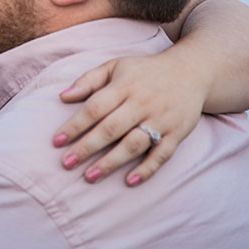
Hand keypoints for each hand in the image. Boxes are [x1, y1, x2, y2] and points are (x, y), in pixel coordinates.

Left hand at [52, 53, 205, 185]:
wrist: (191, 72)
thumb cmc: (144, 72)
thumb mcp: (115, 66)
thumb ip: (88, 81)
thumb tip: (62, 97)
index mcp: (124, 86)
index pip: (95, 108)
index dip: (75, 125)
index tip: (56, 141)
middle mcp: (142, 103)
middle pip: (111, 129)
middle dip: (87, 148)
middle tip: (66, 164)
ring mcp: (161, 120)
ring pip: (134, 144)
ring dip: (112, 162)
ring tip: (90, 176)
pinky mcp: (177, 133)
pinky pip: (162, 154)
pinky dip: (147, 169)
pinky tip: (130, 181)